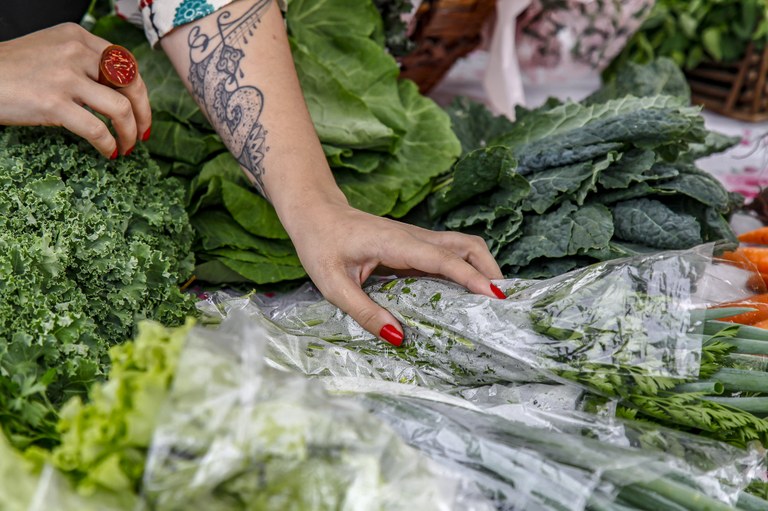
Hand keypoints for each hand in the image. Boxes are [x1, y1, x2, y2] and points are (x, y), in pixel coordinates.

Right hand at [0, 23, 150, 157]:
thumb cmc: (14, 69)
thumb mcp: (53, 51)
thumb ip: (84, 62)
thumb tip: (120, 91)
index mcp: (79, 37)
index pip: (128, 64)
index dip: (141, 92)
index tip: (142, 112)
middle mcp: (76, 52)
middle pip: (131, 85)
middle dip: (143, 115)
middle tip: (142, 134)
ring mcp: (65, 77)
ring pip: (120, 109)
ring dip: (130, 134)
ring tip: (127, 147)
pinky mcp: (54, 103)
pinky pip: (97, 130)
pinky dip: (109, 145)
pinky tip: (109, 153)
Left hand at [285, 200, 504, 345]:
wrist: (315, 212)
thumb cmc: (321, 245)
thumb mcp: (333, 285)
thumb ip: (365, 312)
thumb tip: (398, 337)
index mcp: (394, 243)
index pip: (443, 258)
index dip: (471, 277)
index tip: (495, 296)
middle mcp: (412, 236)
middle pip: (466, 245)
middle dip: (489, 270)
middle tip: (501, 303)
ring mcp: (415, 237)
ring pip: (462, 246)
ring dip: (481, 268)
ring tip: (490, 300)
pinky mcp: (413, 243)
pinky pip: (447, 253)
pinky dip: (465, 269)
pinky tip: (465, 292)